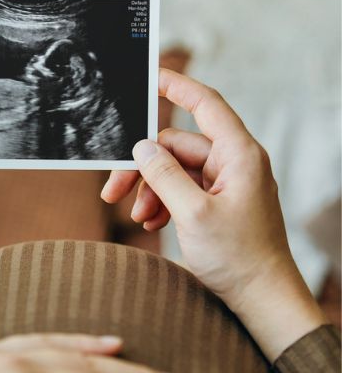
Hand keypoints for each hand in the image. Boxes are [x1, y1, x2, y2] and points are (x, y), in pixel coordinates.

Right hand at [101, 69, 326, 359]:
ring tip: (138, 218)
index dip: (178, 86)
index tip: (151, 75)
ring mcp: (227, 183)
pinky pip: (181, 189)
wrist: (261, 297)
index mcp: (239, 156)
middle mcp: (234, 163)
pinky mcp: (218, 202)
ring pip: (173, 170)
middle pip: (175, 147)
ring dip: (150, 190)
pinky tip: (152, 223)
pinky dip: (162, 202)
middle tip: (112, 193)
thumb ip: (164, 175)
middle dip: (143, 168)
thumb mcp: (192, 214)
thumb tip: (142, 147)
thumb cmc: (238, 257)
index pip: (206, 105)